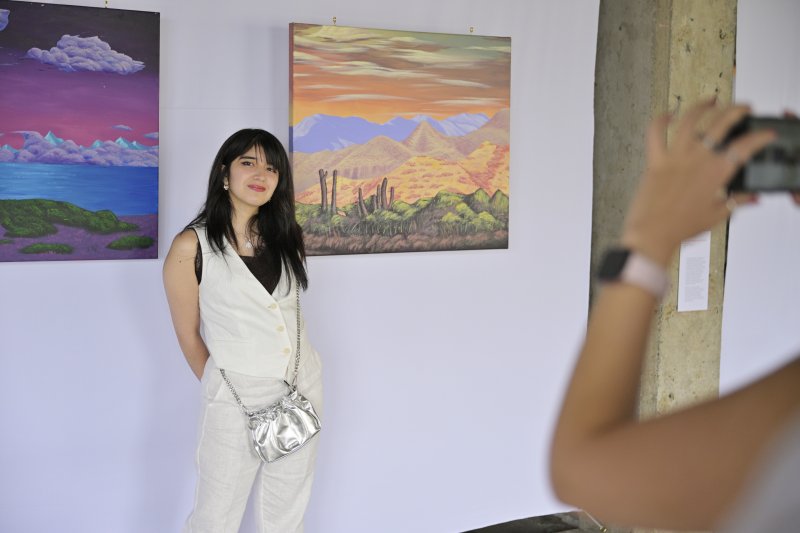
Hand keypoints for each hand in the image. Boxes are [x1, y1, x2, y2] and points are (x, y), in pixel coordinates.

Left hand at [621, 99, 775, 266]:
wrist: (653, 234)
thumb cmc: (682, 227)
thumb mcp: (717, 215)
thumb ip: (736, 202)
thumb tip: (750, 197)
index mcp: (716, 172)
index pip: (744, 147)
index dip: (759, 137)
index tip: (766, 134)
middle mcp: (697, 159)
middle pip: (721, 123)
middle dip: (737, 110)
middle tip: (743, 108)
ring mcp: (674, 157)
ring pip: (690, 120)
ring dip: (702, 106)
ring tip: (711, 100)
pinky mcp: (654, 161)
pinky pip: (655, 134)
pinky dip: (660, 121)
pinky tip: (668, 115)